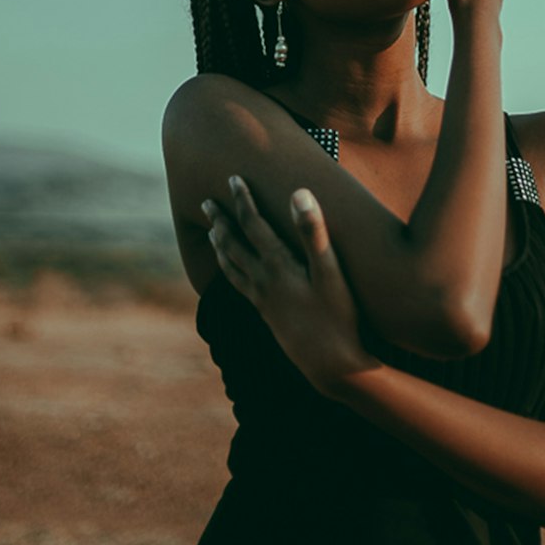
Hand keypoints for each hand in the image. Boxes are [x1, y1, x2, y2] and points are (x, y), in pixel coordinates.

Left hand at [202, 177, 378, 398]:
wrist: (332, 367)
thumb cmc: (338, 317)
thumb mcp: (331, 272)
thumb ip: (314, 232)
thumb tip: (299, 192)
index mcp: (277, 266)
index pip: (252, 224)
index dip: (243, 199)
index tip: (233, 178)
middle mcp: (264, 282)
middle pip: (233, 245)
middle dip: (220, 221)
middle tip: (206, 202)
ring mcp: (263, 301)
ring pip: (231, 268)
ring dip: (220, 246)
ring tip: (212, 234)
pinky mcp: (269, 316)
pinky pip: (240, 287)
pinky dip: (230, 272)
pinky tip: (235, 274)